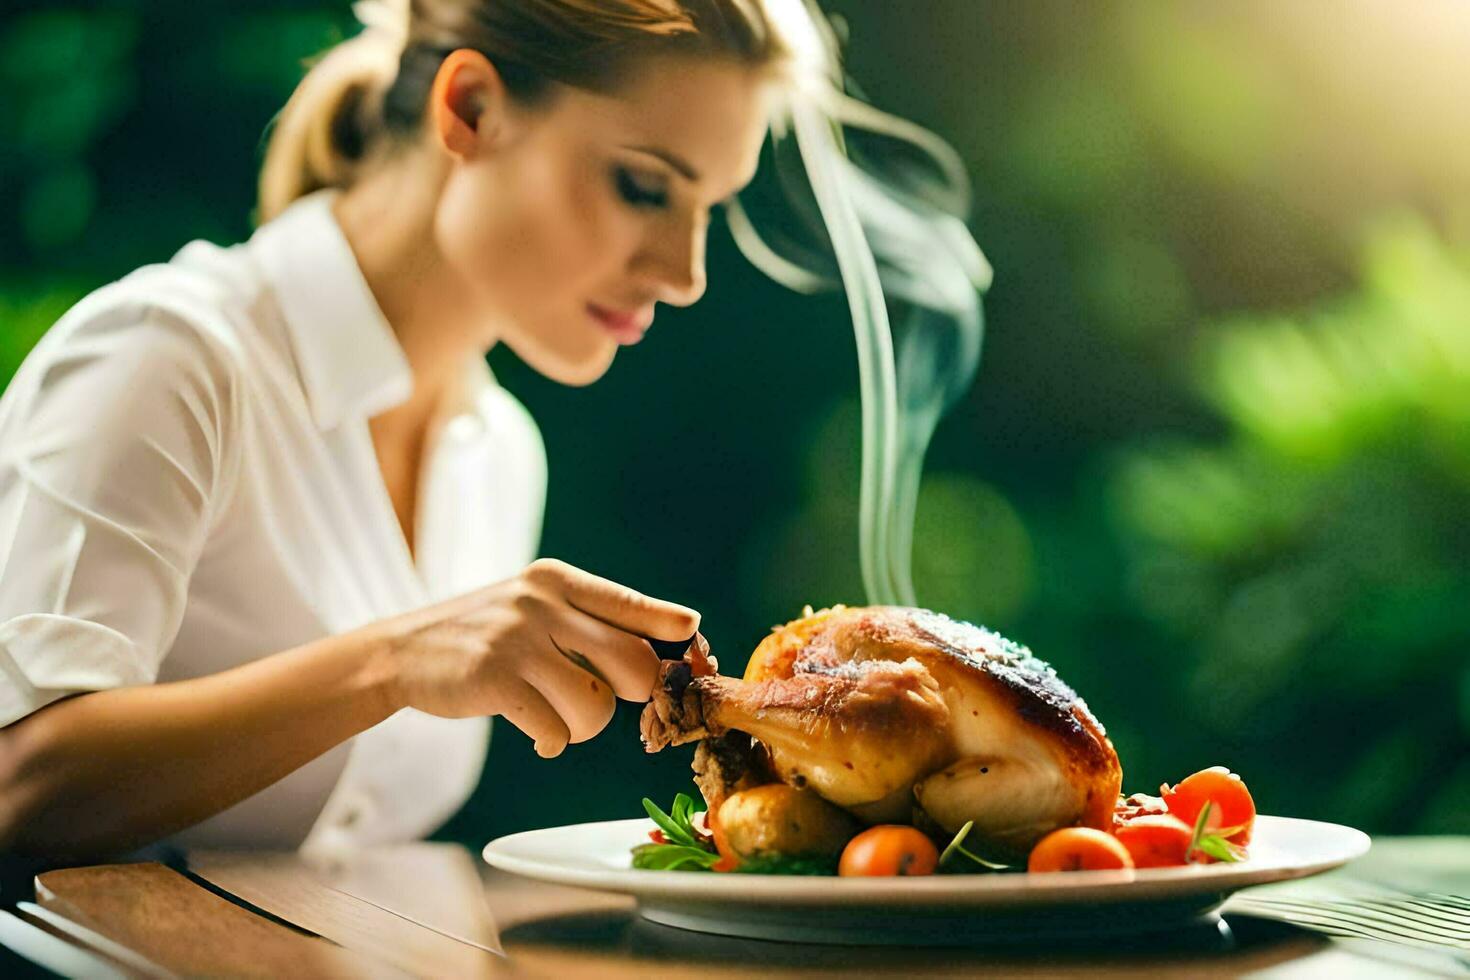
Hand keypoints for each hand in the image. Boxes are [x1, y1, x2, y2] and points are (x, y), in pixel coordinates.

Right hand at [371, 558, 698, 756]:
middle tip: (612, 700)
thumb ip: (585, 619)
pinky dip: (552, 742)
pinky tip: (535, 734)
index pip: (629, 602)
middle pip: (632, 661)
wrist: (400, 652)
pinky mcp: (494, 680)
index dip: (667, 623)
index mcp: (556, 580)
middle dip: (635, 694)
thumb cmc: (484, 634)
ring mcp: (517, 640)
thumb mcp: (531, 605)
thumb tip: (661, 646)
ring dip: (584, 726)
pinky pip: (554, 730)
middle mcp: (541, 603)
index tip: (693, 633)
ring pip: (595, 705)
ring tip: (558, 718)